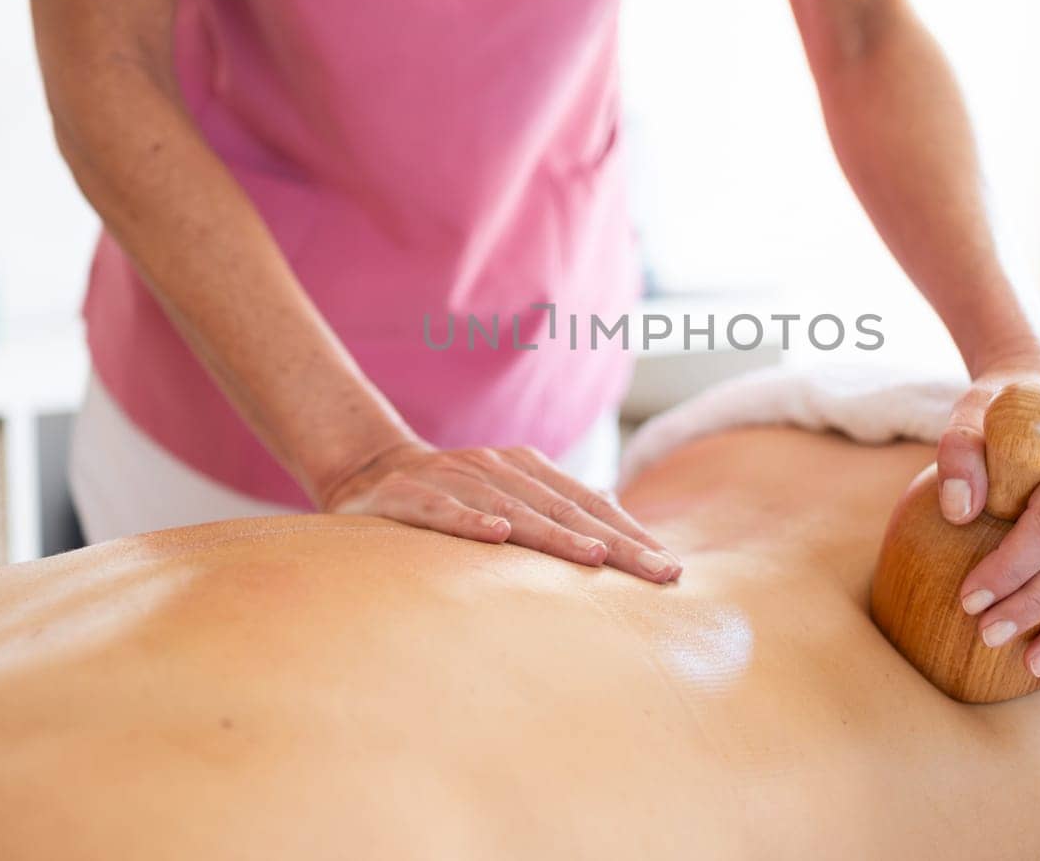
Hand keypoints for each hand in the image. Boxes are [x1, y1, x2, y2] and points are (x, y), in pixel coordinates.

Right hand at [319, 441, 681, 582]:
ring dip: (556, 534)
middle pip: (566, 508)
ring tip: (596, 558)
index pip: (590, 503)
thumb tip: (615, 514)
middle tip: (659, 572)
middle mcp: (498, 468)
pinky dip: (469, 521)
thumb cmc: (451, 494)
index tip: (670, 566)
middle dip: (617, 542)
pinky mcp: (409, 496)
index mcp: (527, 469)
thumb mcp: (507, 493)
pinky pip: (442, 511)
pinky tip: (497, 536)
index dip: (632, 533)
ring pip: (513, 509)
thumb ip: (555, 503)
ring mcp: (455, 479)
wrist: (368, 469)